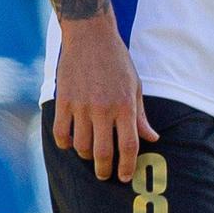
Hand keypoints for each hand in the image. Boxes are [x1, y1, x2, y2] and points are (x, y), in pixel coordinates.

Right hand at [52, 14, 157, 181]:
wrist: (90, 36)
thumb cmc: (117, 61)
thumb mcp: (136, 86)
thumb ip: (141, 116)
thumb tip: (152, 138)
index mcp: (125, 106)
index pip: (129, 146)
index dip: (127, 166)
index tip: (125, 176)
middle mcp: (104, 109)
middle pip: (103, 152)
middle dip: (105, 170)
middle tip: (105, 175)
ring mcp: (81, 106)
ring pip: (81, 146)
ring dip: (85, 156)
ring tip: (90, 156)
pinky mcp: (63, 100)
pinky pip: (61, 132)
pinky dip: (65, 143)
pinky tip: (71, 143)